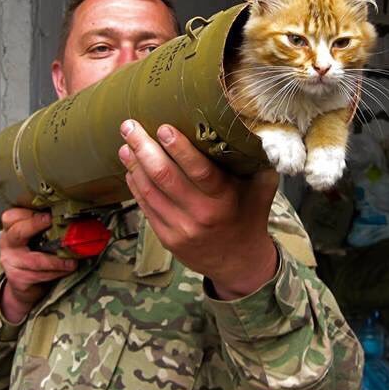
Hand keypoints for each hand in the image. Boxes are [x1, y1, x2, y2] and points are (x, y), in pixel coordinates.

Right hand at [0, 209, 77, 322]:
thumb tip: (70, 217)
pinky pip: (39, 275)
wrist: (25, 283)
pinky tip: (67, 269)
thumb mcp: (37, 236)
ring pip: (34, 260)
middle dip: (36, 225)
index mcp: (11, 228)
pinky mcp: (17, 278)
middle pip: (19, 232)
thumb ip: (46, 226)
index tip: (48, 215)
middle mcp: (7, 243)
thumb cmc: (34, 253)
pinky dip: (56, 272)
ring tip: (72, 261)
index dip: (31, 215)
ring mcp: (10, 261)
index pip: (13, 216)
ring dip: (57, 261)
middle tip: (52, 222)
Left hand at [118, 119, 279, 299]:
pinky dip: (136, 185)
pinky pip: (146, 207)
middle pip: (165, 177)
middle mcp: (201, 214)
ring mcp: (180, 228)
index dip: (179, 148)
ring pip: (150, 191)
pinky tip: (130, 168)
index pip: (198, 170)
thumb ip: (259, 160)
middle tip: (130, 126)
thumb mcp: (262, 189)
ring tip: (125, 142)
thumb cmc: (250, 217)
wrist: (239, 263)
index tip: (163, 127)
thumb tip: (255, 126)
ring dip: (134, 164)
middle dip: (144, 148)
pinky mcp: (167, 238)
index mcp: (225, 199)